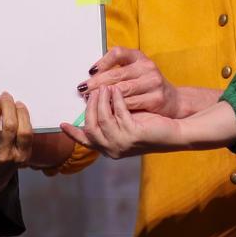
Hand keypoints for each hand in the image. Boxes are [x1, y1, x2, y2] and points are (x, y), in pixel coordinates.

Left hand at [0, 92, 32, 202]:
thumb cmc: (2, 170)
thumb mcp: (18, 159)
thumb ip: (19, 141)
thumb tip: (18, 113)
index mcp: (22, 157)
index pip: (25, 132)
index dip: (22, 114)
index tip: (19, 104)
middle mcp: (7, 157)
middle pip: (9, 126)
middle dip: (8, 106)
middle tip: (5, 97)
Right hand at [60, 86, 183, 158]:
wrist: (173, 133)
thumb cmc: (149, 127)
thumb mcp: (124, 124)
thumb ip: (108, 119)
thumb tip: (91, 103)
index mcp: (108, 149)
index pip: (85, 142)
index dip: (73, 133)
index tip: (62, 123)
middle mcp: (112, 150)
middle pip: (90, 127)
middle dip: (90, 107)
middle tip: (92, 91)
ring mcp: (123, 143)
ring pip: (103, 119)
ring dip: (102, 100)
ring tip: (104, 87)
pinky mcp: (134, 135)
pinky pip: (119, 113)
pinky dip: (116, 99)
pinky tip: (118, 89)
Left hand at [79, 46, 182, 117]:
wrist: (174, 101)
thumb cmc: (147, 85)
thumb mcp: (136, 71)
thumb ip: (118, 70)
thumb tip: (91, 76)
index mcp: (140, 57)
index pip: (118, 53)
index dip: (103, 62)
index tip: (91, 71)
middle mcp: (147, 67)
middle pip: (117, 74)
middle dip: (97, 83)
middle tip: (83, 89)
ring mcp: (153, 83)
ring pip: (122, 90)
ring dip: (103, 96)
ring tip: (90, 100)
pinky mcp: (156, 99)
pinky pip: (130, 104)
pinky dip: (115, 107)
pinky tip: (106, 109)